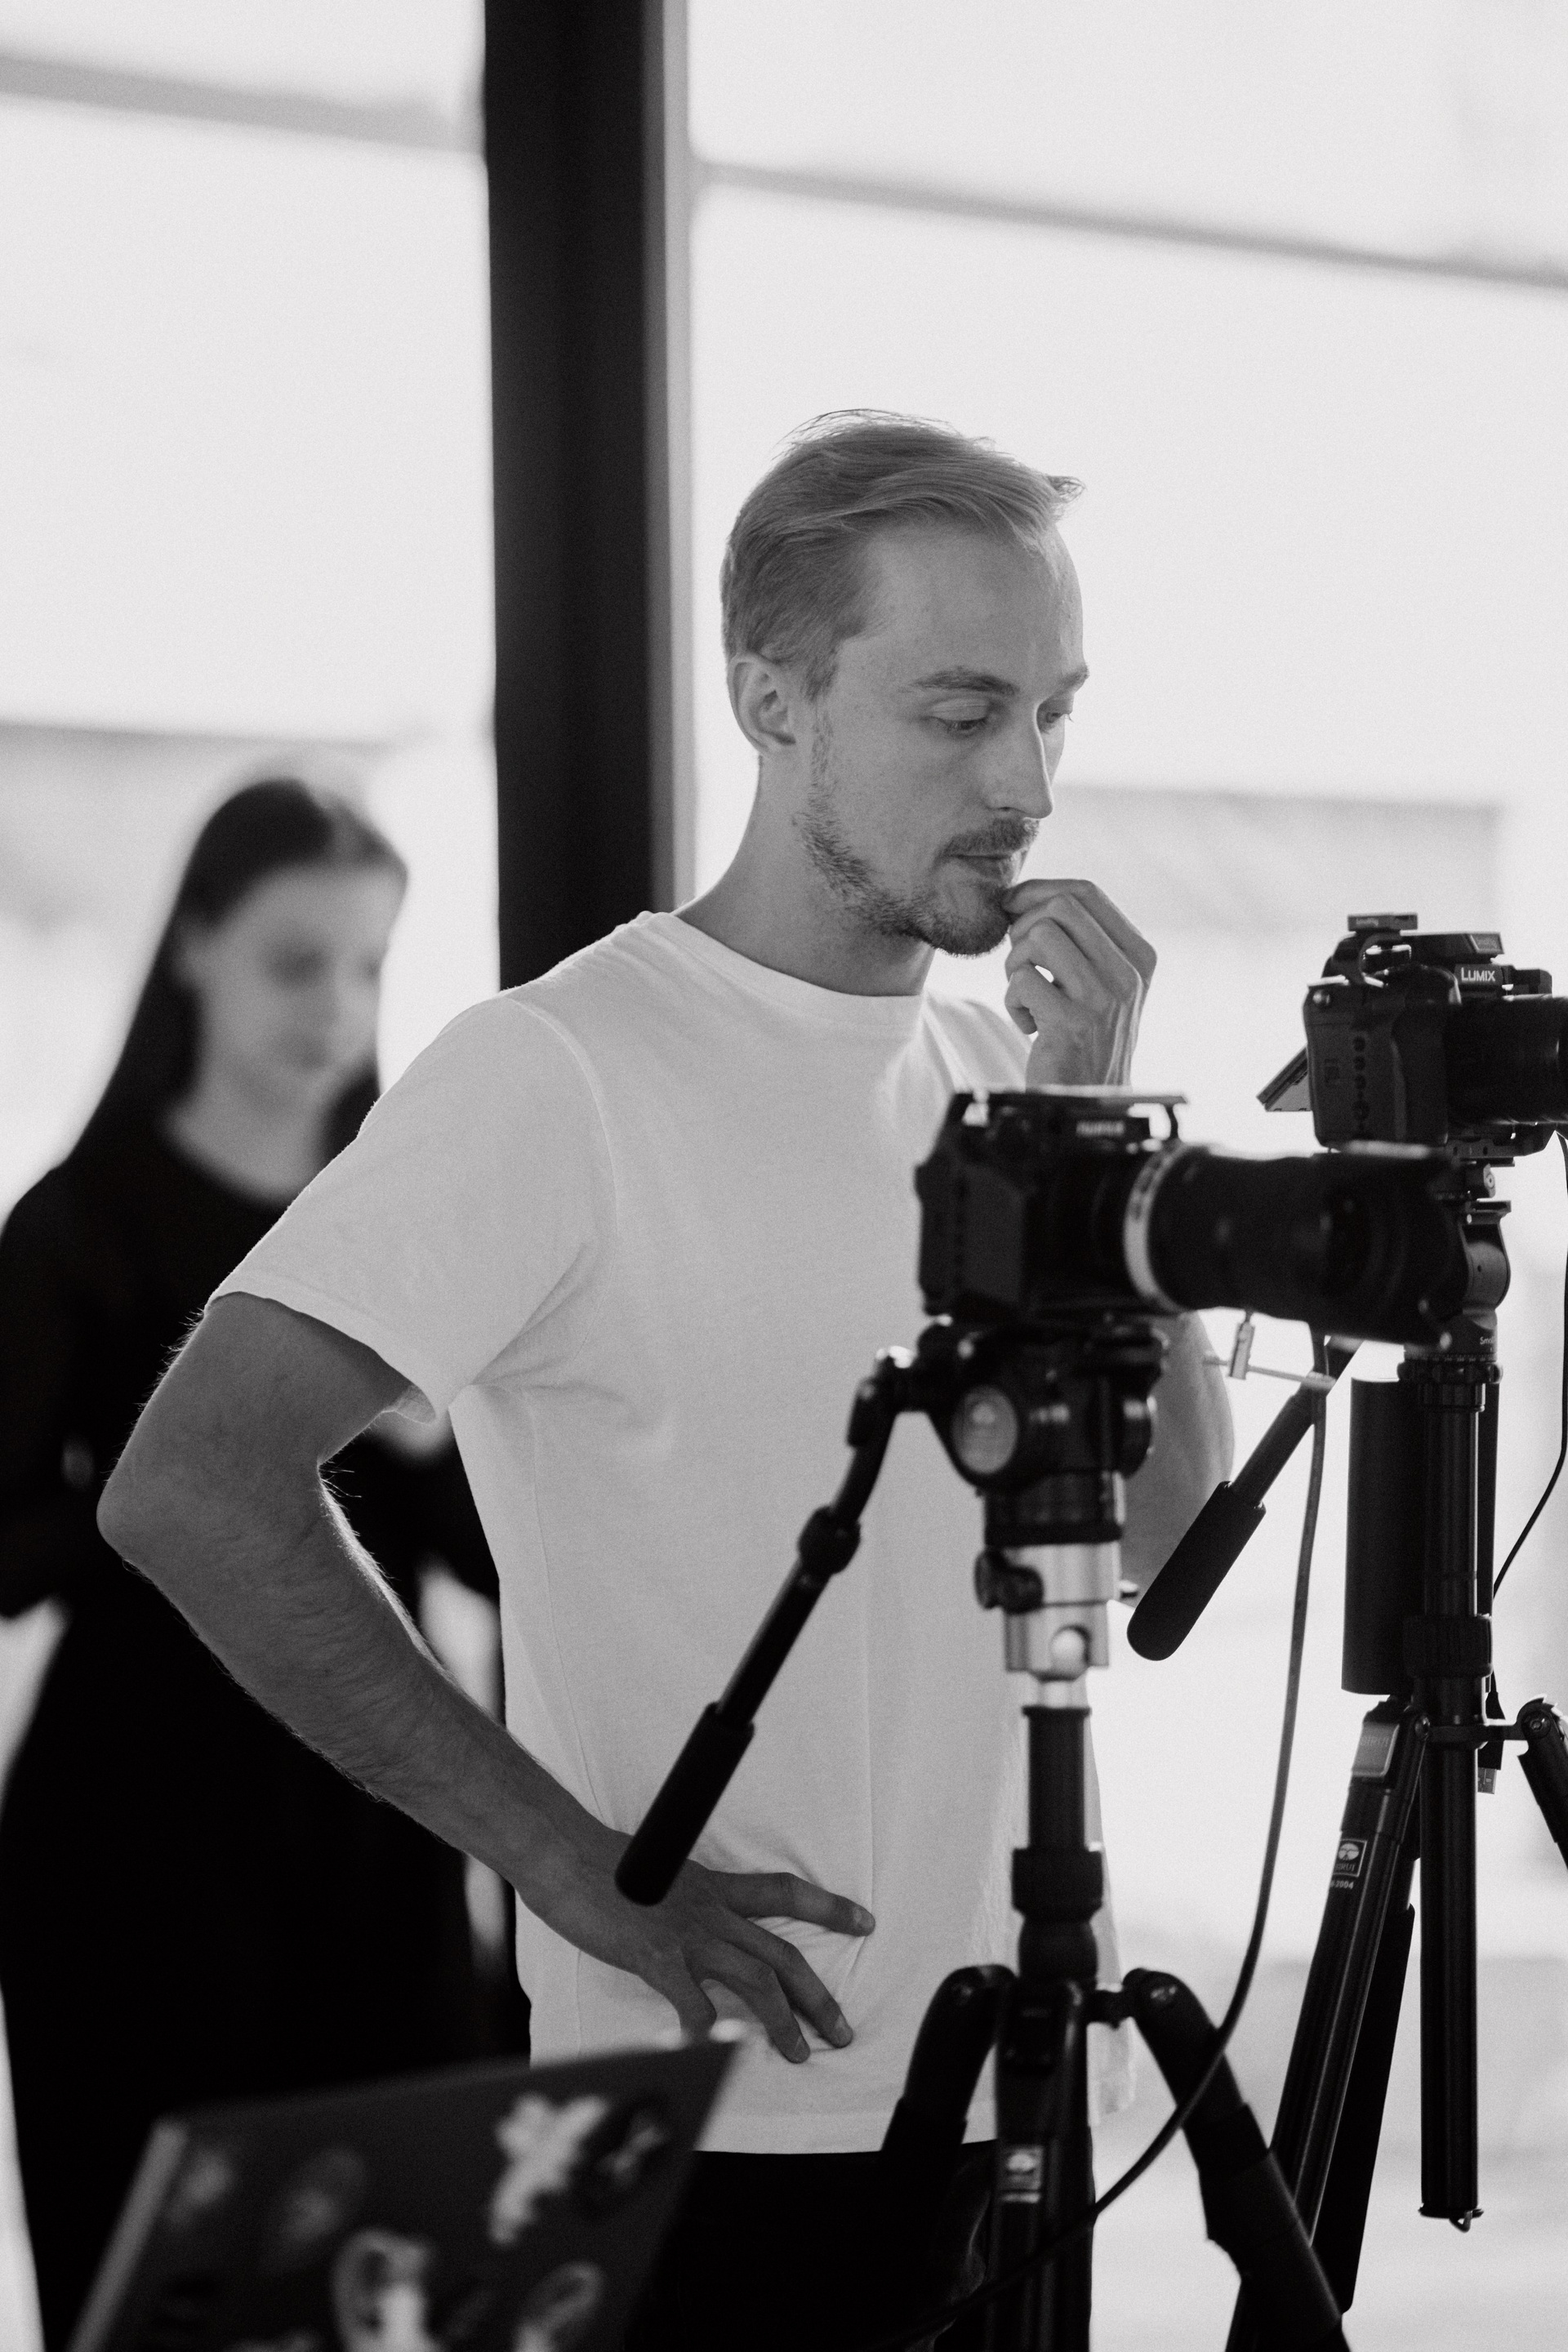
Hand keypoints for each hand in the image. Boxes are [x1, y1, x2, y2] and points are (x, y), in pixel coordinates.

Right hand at [530, 1823, 874, 2062]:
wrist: (562, 1850)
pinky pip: (694, 2004)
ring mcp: (686, 1935)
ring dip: (783, 2022)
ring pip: (755, 1980)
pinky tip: (713, 2052)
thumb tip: (683, 1920)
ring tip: (799, 2054)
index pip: (784, 1893)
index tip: (865, 1921)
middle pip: (781, 1954)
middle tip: (842, 2031)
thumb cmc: (599, 1862)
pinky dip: (708, 2033)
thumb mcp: (657, 1874)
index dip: (829, 1907)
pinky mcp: (656, 1957)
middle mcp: (710, 1911)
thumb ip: (680, 1901)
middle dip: (818, 1996)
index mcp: (712, 1887)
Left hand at [1001, 878, 1155, 1087]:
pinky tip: (1029, 1024)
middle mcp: (1129, 974)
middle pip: (1060, 906)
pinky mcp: (1073, 1024)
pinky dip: (1013, 1001)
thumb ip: (1078, 938)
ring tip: (1026, 994)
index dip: (1038, 890)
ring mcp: (1104, 999)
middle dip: (1023, 926)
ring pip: (1039, 936)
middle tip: (1022, 961)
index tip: (1012, 906)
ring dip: (1016, 963)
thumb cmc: (1084, 1034)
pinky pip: (1022, 980)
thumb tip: (1021, 895)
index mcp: (1139, 956)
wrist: (1091, 1099)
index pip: (1086, 892)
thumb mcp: (1099, 980)